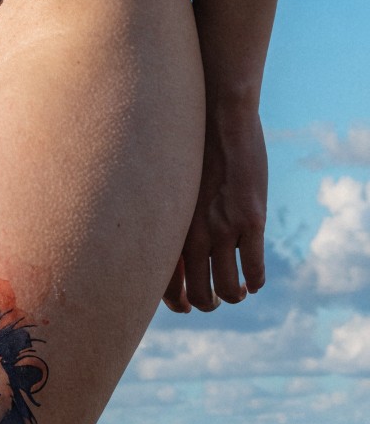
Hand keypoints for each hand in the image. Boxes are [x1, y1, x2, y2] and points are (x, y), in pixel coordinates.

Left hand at [164, 101, 267, 313]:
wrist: (217, 118)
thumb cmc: (190, 150)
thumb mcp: (170, 189)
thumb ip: (172, 217)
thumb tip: (170, 243)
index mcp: (170, 231)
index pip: (166, 285)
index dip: (177, 303)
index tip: (186, 305)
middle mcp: (193, 236)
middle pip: (198, 294)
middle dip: (208, 304)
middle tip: (217, 300)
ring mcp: (223, 230)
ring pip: (228, 287)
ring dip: (233, 296)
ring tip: (238, 292)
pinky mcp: (251, 220)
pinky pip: (254, 267)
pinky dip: (255, 281)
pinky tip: (255, 282)